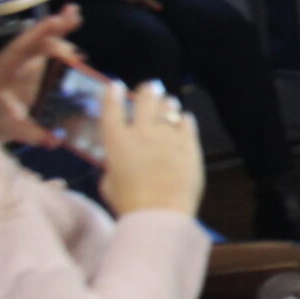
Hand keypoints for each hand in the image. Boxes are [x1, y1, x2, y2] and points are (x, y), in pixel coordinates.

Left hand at [0, 6, 84, 146]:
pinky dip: (58, 43)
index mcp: (0, 73)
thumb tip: (55, 141)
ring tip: (76, 15)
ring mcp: (19, 65)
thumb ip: (28, 134)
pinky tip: (74, 39)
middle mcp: (10, 64)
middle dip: (51, 28)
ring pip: (38, 43)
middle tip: (72, 15)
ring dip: (57, 30)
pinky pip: (43, 52)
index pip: (19, 50)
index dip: (37, 36)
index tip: (55, 23)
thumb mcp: (6, 131)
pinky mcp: (28, 69)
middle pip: (31, 41)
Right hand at [96, 80, 203, 218]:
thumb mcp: (109, 184)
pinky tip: (184, 119)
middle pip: (145, 101)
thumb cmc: (129, 203)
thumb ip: (113, 167)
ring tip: (168, 101)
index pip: (112, 110)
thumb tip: (118, 162)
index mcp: (117, 142)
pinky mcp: (190, 145)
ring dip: (167, 103)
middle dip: (147, 91)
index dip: (112, 95)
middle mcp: (142, 133)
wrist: (160, 213)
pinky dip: (184, 120)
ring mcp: (168, 137)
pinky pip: (187, 124)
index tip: (115, 85)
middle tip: (150, 87)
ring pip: (169, 109)